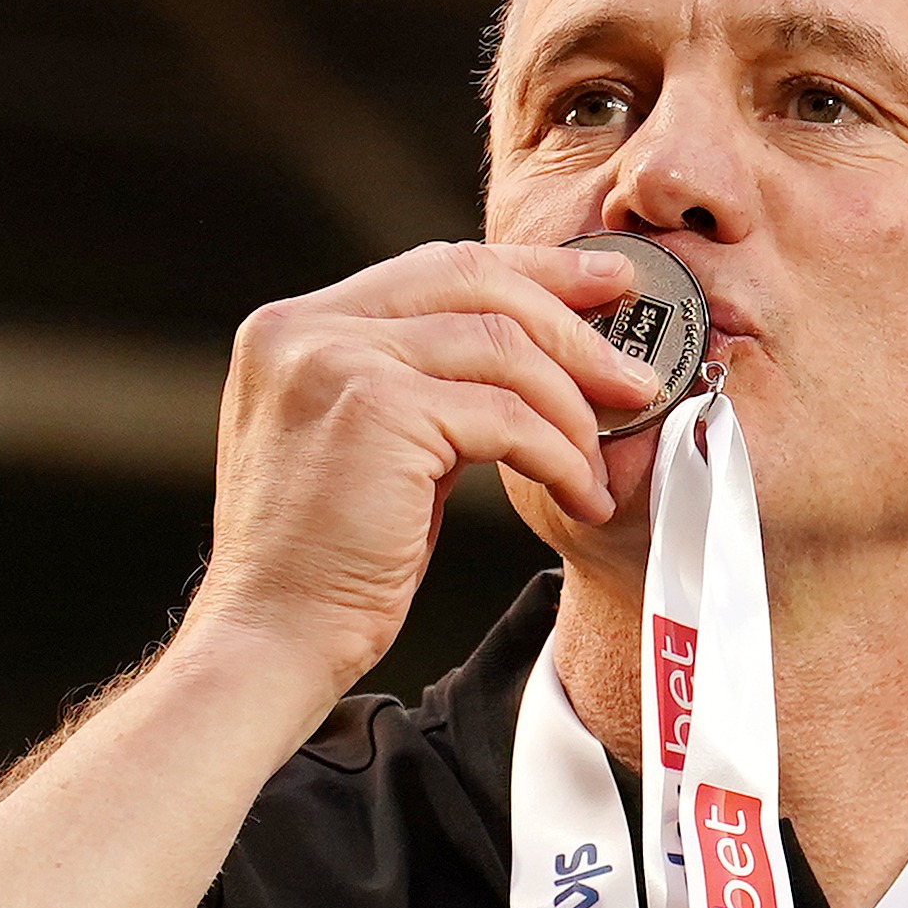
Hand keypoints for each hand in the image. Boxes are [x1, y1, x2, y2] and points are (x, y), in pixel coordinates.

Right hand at [181, 241, 657, 695]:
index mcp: (297, 326)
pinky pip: (506, 416)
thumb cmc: (328, 563)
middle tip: (634, 374)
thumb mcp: (370, 446)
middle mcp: (306, 328)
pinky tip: (579, 492)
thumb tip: (535, 359)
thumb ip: (425, 385)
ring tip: (602, 461)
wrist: (273, 639)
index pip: (438, 268)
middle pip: (475, 283)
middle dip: (572, 325)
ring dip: (572, 407)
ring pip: (502, 348)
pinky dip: (559, 454)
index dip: (533, 272)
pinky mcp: (375, 410)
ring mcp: (336, 361)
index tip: (606, 283)